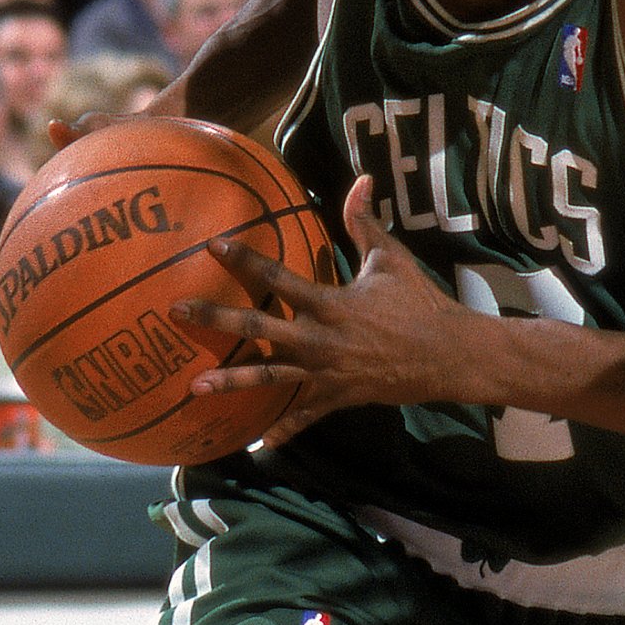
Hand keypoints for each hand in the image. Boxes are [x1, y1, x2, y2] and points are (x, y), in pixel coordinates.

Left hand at [180, 175, 462, 451]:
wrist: (448, 356)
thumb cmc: (420, 304)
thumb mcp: (391, 259)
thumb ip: (365, 223)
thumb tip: (363, 179)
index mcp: (330, 303)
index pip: (277, 278)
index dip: (244, 259)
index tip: (213, 245)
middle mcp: (320, 340)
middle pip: (257, 330)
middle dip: (214, 321)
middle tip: (175, 312)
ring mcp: (325, 373)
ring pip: (270, 379)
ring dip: (232, 383)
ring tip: (194, 386)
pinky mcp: (337, 397)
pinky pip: (304, 417)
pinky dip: (283, 431)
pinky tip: (258, 445)